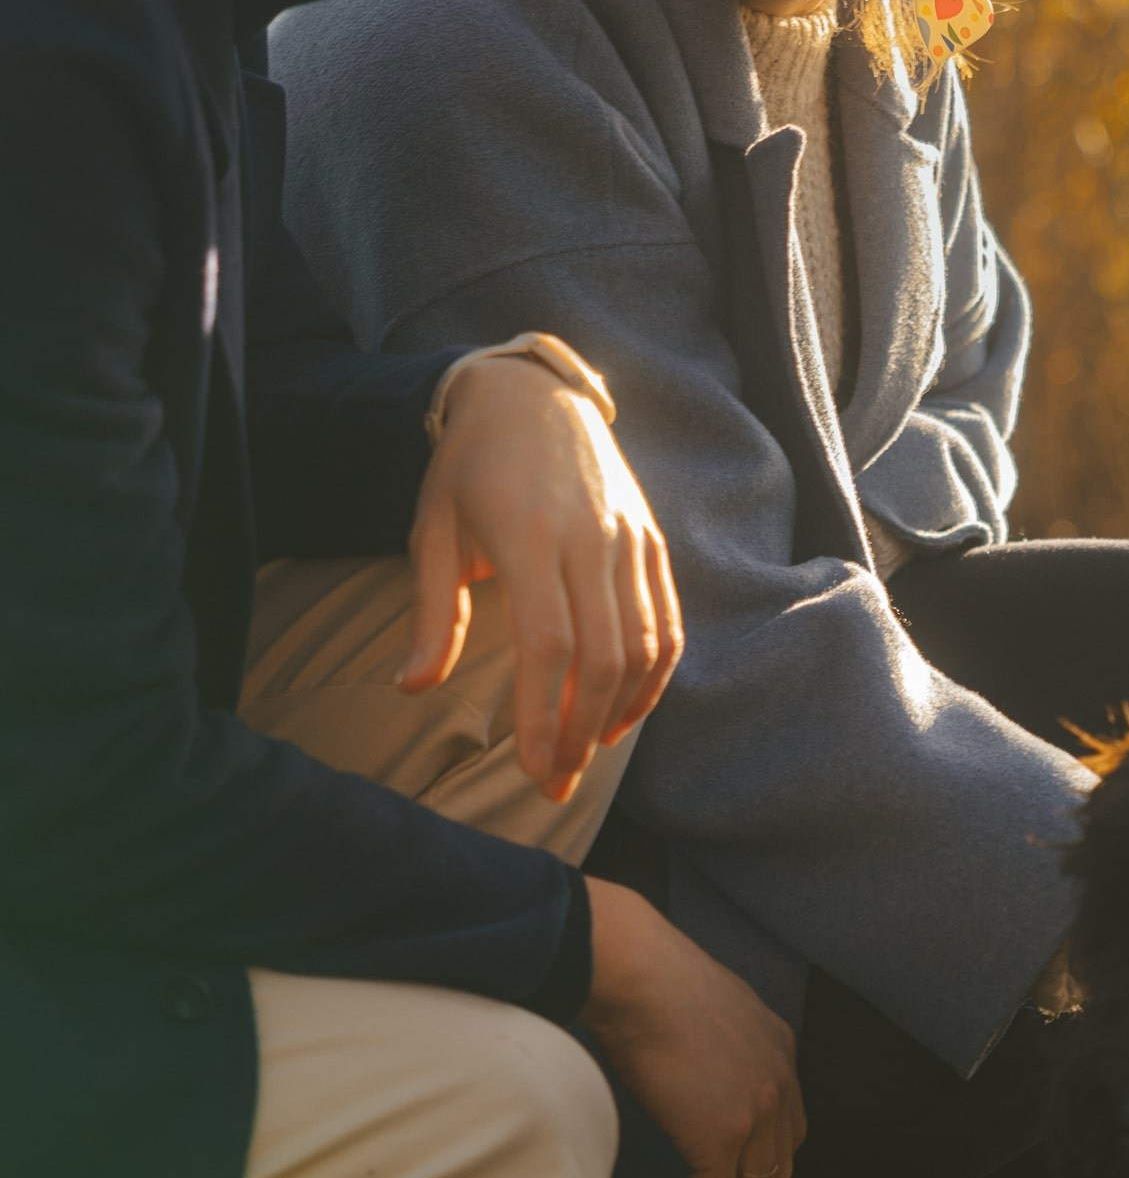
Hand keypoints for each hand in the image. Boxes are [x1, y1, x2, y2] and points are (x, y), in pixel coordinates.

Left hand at [402, 355, 682, 802]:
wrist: (532, 393)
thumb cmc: (469, 465)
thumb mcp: (432, 528)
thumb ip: (430, 611)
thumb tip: (412, 686)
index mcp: (527, 534)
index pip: (547, 644)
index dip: (541, 715)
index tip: (530, 769)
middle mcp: (588, 537)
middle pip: (601, 657)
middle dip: (581, 733)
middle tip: (556, 783)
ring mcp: (628, 537)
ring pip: (643, 645)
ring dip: (619, 712)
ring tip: (586, 754)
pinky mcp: (651, 539)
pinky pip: (667, 620)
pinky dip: (654, 675)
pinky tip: (625, 710)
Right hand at [582, 877, 806, 1177]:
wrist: (639, 975)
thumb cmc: (650, 982)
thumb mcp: (703, 1009)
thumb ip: (713, 1046)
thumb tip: (687, 1074)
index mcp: (779, 1050)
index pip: (788, 1125)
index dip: (759, 1158)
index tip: (721, 1173)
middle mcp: (780, 1083)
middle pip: (779, 1164)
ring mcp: (758, 1112)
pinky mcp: (723, 1137)